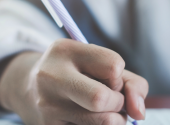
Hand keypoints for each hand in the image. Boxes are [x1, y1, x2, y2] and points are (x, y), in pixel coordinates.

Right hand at [0, 39, 147, 124]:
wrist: (29, 86)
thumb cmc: (77, 72)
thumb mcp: (102, 65)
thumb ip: (132, 84)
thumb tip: (139, 114)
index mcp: (67, 50)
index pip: (114, 66)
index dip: (118, 77)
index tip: (109, 79)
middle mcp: (51, 76)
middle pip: (102, 99)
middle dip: (117, 102)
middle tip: (111, 100)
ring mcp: (46, 106)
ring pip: (102, 123)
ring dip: (114, 119)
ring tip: (102, 111)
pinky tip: (89, 120)